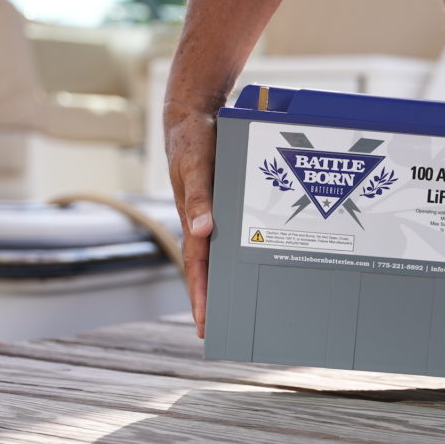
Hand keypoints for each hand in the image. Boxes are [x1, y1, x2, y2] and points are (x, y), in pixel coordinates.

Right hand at [164, 101, 219, 337]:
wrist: (194, 114)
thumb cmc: (191, 140)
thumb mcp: (194, 165)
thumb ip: (198, 197)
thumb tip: (202, 230)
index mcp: (192, 218)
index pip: (196, 267)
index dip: (201, 295)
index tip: (204, 323)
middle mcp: (203, 222)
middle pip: (208, 268)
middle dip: (214, 298)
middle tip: (222, 330)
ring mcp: (213, 214)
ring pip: (220, 254)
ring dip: (227, 279)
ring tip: (239, 306)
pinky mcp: (224, 202)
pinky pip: (232, 232)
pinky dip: (239, 250)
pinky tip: (252, 261)